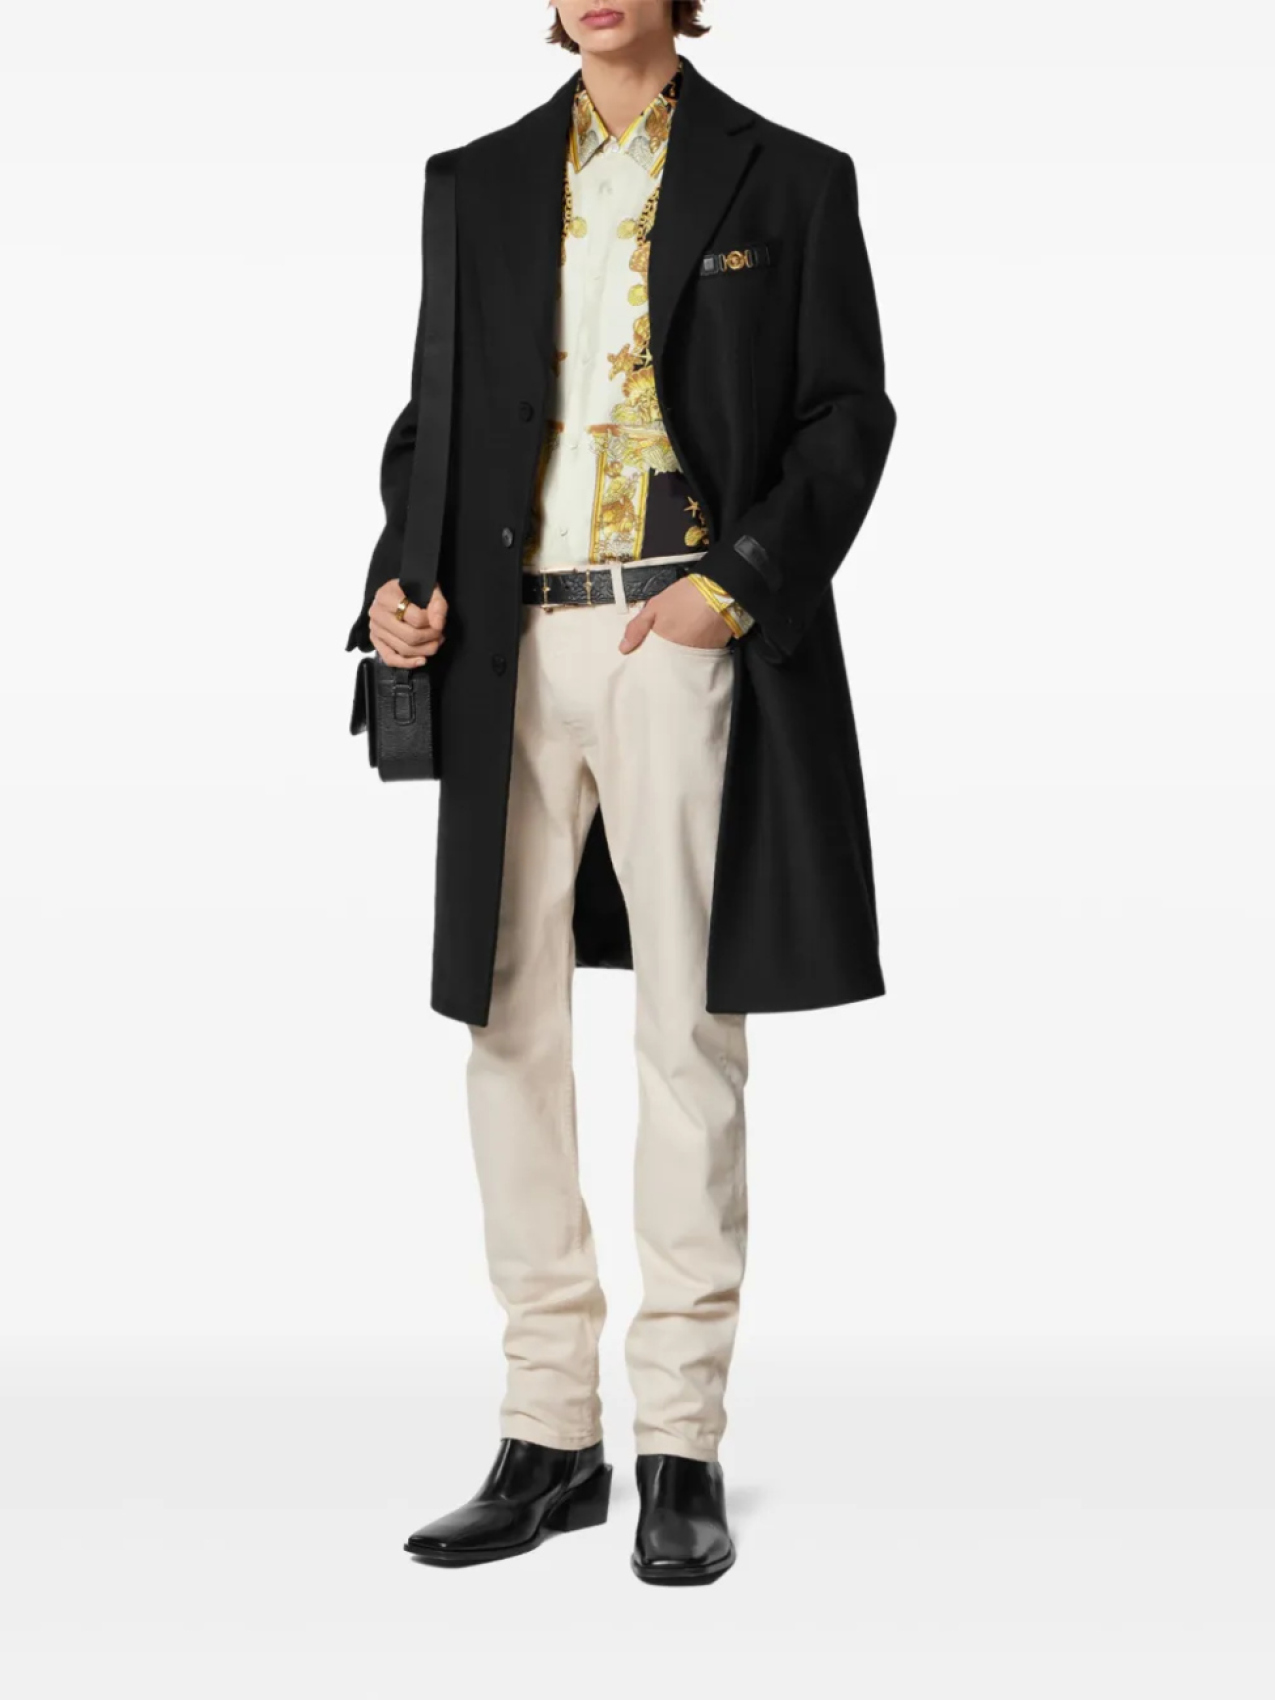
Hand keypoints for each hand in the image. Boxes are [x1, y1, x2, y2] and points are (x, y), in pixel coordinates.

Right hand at [369, 579, 447, 667]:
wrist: (399, 592)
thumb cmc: (414, 590)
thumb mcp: (430, 590)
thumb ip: (437, 605)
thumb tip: (437, 625)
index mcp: (386, 596)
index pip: (415, 618)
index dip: (432, 623)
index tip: (438, 620)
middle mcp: (376, 613)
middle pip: (410, 637)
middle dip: (430, 638)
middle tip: (440, 634)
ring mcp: (375, 628)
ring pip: (403, 649)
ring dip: (424, 650)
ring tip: (435, 643)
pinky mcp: (375, 641)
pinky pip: (390, 658)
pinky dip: (407, 663)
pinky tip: (421, 660)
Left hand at [618, 577, 732, 653]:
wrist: (721, 591)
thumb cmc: (684, 597)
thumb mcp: (654, 607)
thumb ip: (637, 628)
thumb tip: (623, 649)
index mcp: (663, 645)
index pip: (651, 662)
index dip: (648, 660)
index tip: (645, 658)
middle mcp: (679, 655)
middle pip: (668, 664)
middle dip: (664, 661)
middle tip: (661, 655)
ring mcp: (697, 655)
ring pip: (683, 662)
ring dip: (679, 657)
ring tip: (678, 650)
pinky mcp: (713, 653)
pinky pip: (699, 658)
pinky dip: (695, 653)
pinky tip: (694, 646)